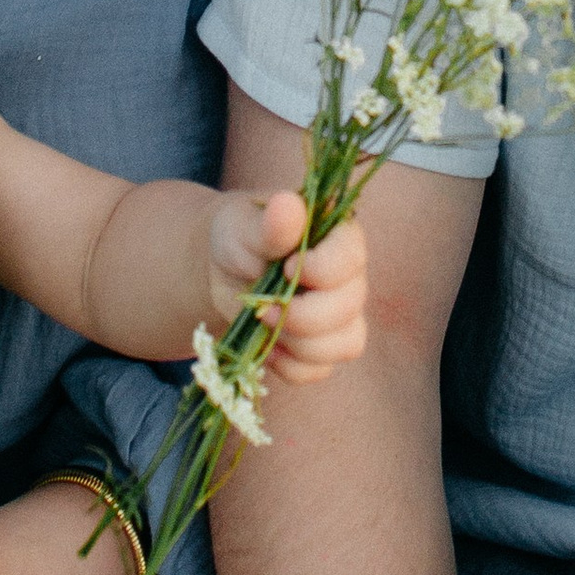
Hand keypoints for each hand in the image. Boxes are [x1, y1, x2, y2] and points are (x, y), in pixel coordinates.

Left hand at [209, 188, 369, 387]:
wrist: (223, 270)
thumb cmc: (239, 237)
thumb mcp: (244, 225)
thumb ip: (269, 223)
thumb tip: (288, 205)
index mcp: (338, 235)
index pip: (351, 257)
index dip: (320, 271)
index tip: (283, 268)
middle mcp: (349, 276)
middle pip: (349, 307)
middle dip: (303, 315)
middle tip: (264, 307)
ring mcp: (341, 314)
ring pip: (345, 344)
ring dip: (299, 343)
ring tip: (265, 323)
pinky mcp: (323, 345)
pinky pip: (321, 370)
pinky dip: (290, 365)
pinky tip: (267, 346)